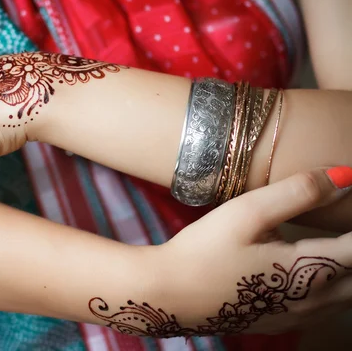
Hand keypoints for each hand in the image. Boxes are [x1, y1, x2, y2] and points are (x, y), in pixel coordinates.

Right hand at [90, 167, 351, 335]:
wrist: (167, 295)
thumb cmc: (202, 251)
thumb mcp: (246, 213)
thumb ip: (297, 193)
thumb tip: (344, 176)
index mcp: (310, 268)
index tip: (351, 199)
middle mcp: (312, 300)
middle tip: (343, 222)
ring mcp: (296, 317)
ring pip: (345, 297)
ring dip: (347, 270)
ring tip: (334, 244)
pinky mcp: (279, 324)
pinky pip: (324, 310)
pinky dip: (332, 288)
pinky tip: (312, 274)